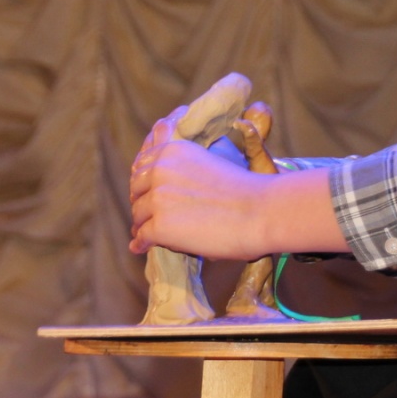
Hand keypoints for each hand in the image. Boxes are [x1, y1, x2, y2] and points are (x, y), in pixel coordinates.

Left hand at [128, 119, 270, 258]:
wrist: (260, 211)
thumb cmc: (245, 190)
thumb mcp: (210, 162)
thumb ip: (185, 169)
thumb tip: (171, 189)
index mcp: (174, 150)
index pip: (143, 162)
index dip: (143, 179)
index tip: (144, 190)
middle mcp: (160, 169)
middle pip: (136, 188)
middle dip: (142, 200)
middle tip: (149, 213)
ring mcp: (157, 198)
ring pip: (137, 214)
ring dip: (143, 223)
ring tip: (148, 233)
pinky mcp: (159, 226)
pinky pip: (141, 237)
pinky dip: (141, 243)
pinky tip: (141, 247)